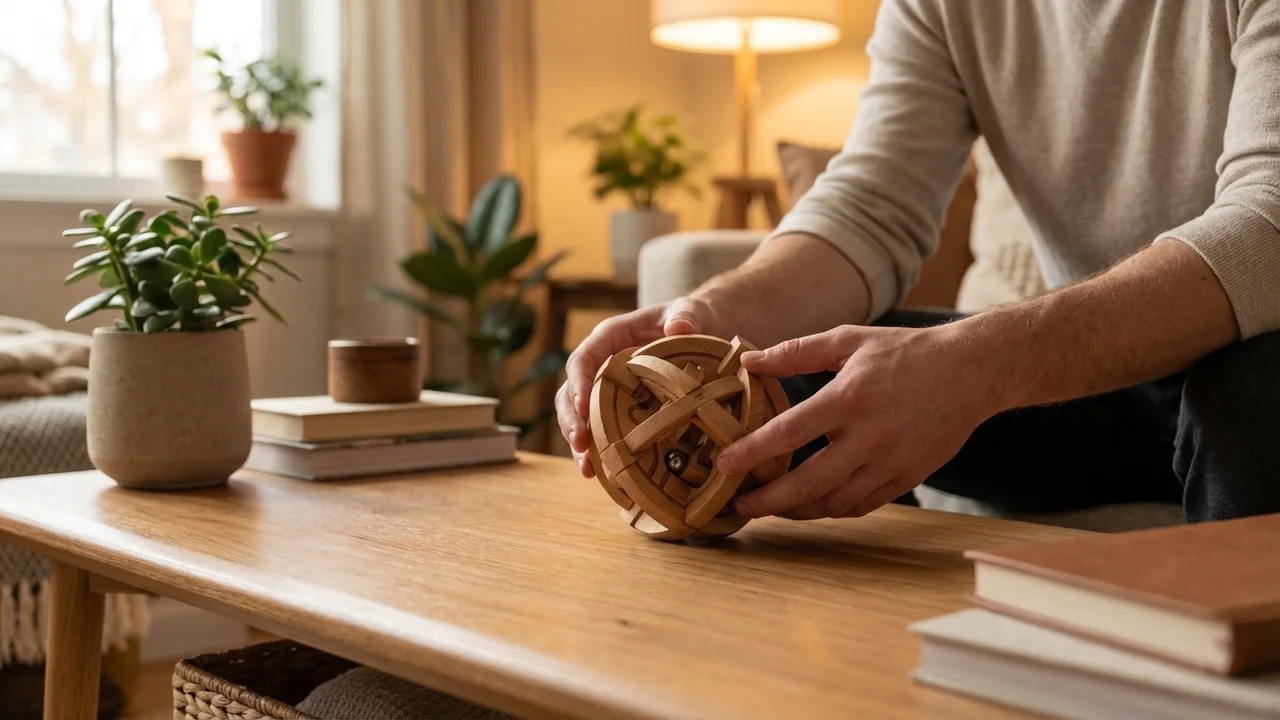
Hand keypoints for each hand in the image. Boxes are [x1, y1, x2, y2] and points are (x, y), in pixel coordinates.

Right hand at [557, 296, 721, 477]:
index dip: (579, 382)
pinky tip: (601, 473)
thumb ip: (686, 316)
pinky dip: (598, 450)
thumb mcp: (691, 312)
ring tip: (587, 468)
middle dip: (571, 419)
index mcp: (610, 337)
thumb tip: (678, 328)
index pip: (583, 359)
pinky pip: (600, 429)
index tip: (583, 406)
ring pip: (579, 415)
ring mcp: (608, 388)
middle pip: (571, 391)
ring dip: (579, 441)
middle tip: (580, 444)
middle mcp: (601, 363)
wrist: (703, 332)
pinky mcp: (618, 407)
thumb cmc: (691, 318)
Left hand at [715, 323, 1004, 519]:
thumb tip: (749, 361)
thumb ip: (796, 352)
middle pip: (809, 483)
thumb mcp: (848, 340)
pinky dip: (831, 509)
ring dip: (797, 511)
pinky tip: (810, 505)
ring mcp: (892, 462)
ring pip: (835, 502)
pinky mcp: (908, 477)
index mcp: (850, 398)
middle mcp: (870, 436)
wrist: (973, 371)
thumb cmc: (906, 351)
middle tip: (738, 505)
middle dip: (768, 501)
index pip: (790, 433)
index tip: (723, 465)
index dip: (752, 452)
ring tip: (770, 507)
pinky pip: (862, 504)